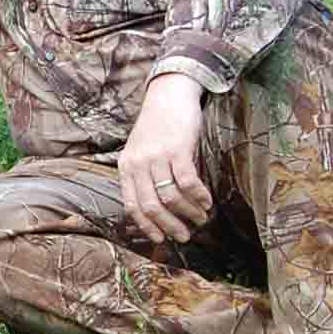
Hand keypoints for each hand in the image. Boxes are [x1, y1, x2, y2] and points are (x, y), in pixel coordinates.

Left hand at [120, 73, 212, 243]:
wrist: (169, 94)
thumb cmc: (158, 126)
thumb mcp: (141, 151)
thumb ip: (143, 175)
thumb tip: (156, 209)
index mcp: (126, 167)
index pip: (132, 205)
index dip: (147, 226)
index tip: (161, 239)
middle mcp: (138, 163)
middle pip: (152, 206)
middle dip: (170, 226)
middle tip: (185, 236)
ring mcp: (156, 156)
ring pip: (170, 197)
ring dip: (188, 213)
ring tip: (201, 218)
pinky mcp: (177, 149)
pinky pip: (187, 182)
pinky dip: (198, 196)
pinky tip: (206, 201)